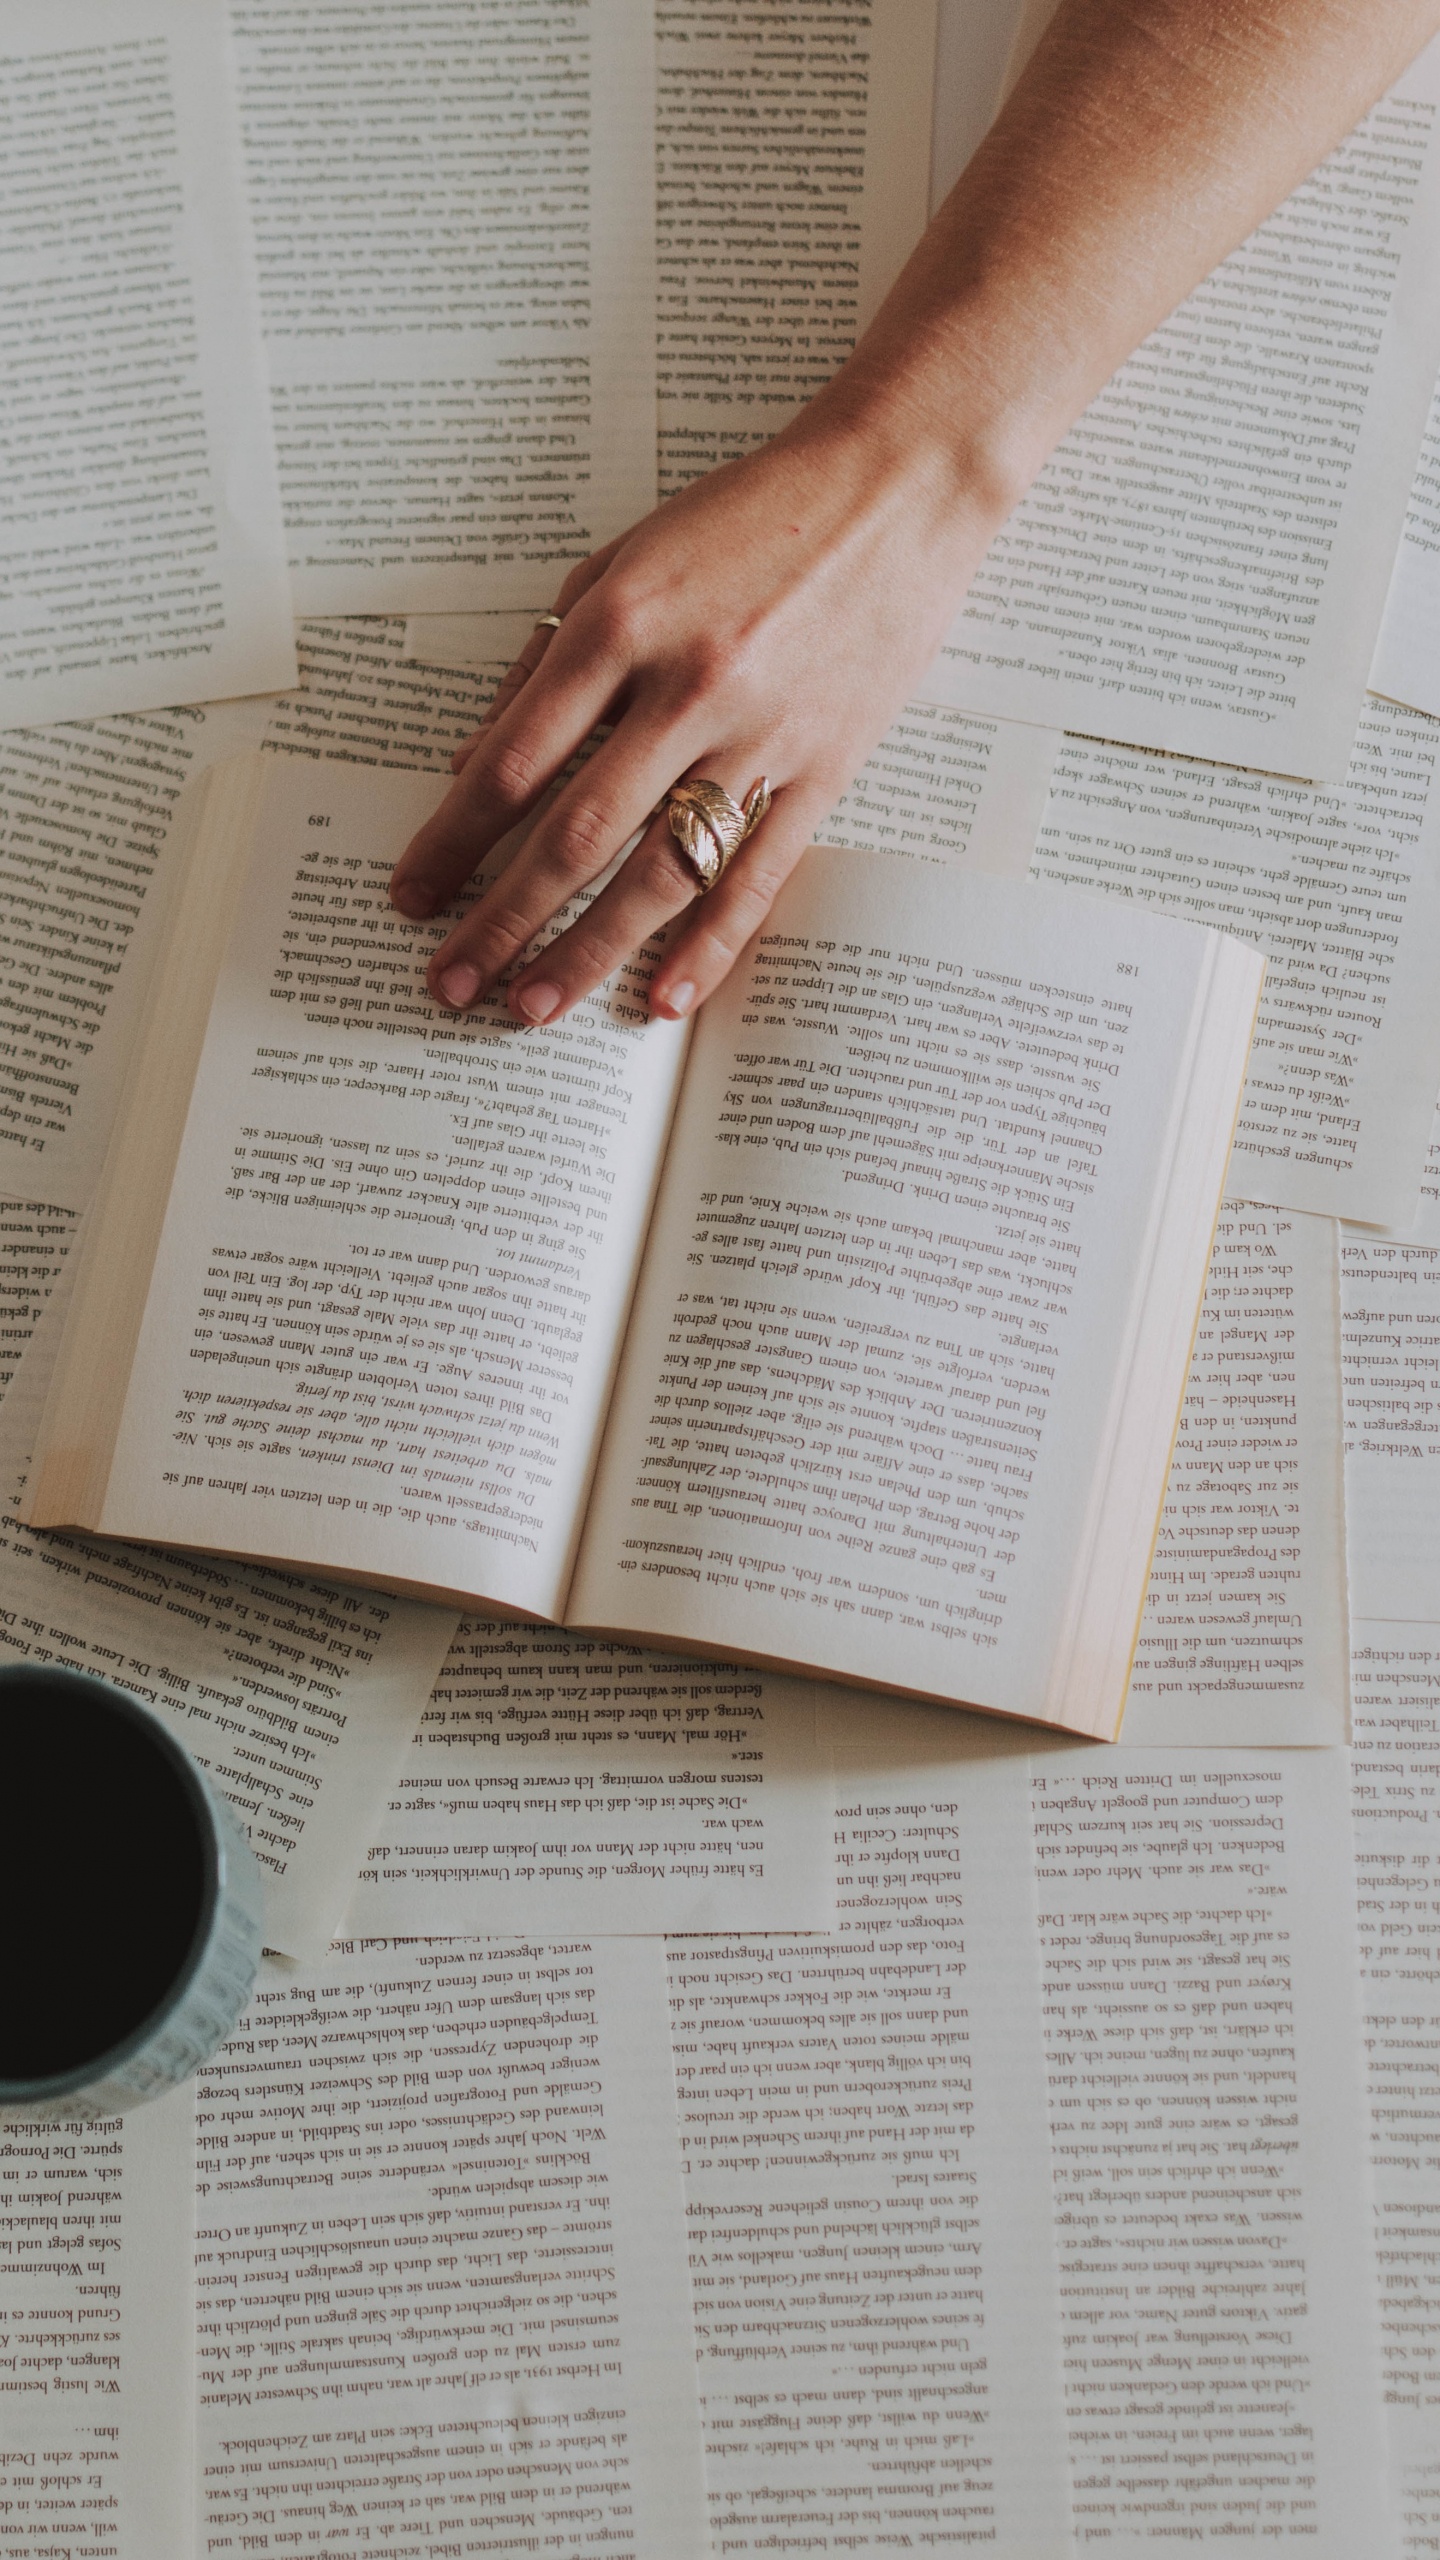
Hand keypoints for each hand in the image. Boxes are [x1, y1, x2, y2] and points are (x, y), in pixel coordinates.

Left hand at [388, 405, 1000, 1024]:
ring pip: (659, 872)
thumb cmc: (749, 518)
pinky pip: (758, 877)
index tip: (411, 893)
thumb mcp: (622, 561)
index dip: (452, 840)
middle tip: (449, 982)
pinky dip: (708, 946)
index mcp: (620, 625)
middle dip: (500, 920)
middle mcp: (686, 686)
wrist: (897, 487)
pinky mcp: (825, 768)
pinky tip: (661, 998)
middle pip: (572, 834)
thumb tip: (472, 766)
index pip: (513, 762)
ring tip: (530, 1010)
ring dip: (586, 951)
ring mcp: (761, 735)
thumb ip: (545, 662)